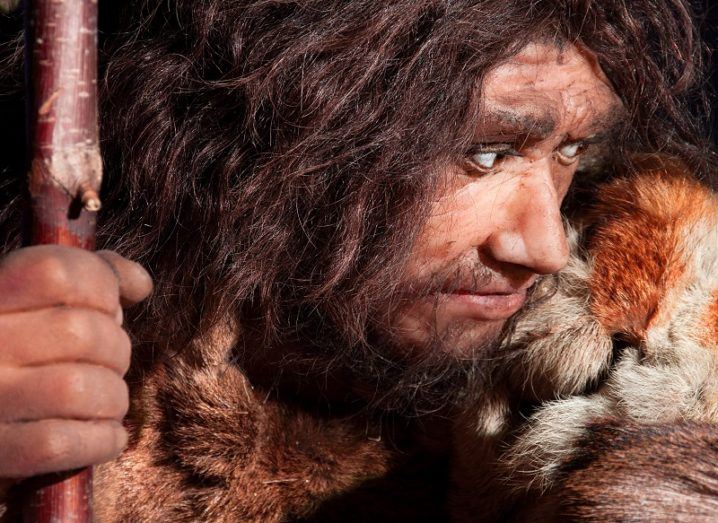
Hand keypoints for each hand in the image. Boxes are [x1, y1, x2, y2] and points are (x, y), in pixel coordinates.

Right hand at [0, 245, 151, 477]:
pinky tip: (108, 436)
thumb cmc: (16, 351)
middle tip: (112, 362)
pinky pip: (59, 445)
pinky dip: (100, 441)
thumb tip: (140, 283)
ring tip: (111, 400)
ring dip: (113, 397)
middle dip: (116, 349)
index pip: (57, 273)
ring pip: (76, 389)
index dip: (101, 286)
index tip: (108, 306)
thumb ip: (86, 278)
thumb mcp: (34, 302)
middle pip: (80, 332)